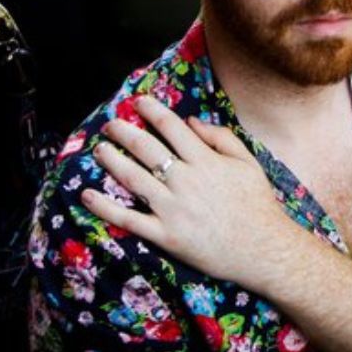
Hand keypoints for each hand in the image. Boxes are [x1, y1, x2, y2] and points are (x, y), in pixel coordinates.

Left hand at [82, 95, 299, 287]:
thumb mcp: (247, 162)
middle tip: (110, 124)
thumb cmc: (257, 205)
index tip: (137, 102)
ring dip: (111, 160)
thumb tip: (191, 120)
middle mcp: (185, 180)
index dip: (151, 110)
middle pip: (145, 148)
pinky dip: (105, 207)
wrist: (264, 249)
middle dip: (123, 132)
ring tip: (99, 149)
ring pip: (133, 178)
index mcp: (205, 160)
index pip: (171, 127)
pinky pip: (129, 219)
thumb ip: (220, 137)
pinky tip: (87, 195)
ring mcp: (173, 209)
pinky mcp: (165, 235)